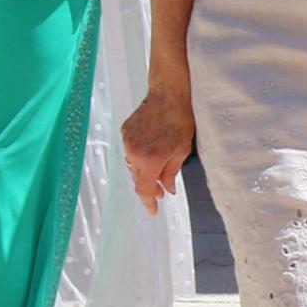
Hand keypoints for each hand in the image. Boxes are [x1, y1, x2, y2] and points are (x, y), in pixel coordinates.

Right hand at [121, 84, 194, 210]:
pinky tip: (151, 151)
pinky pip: (130, 150)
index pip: (145, 189)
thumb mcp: (181, 151)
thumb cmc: (179, 121)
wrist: (167, 95)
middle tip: (161, 191)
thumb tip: (167, 188)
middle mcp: (134, 153)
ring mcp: (127, 142)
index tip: (153, 210)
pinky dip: (139, 155)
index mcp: (150, 161)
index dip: (148, 202)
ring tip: (157, 170)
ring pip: (133, 165)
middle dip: (149, 187)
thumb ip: (171, 173)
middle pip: (138, 178)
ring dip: (144, 171)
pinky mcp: (124, 132)